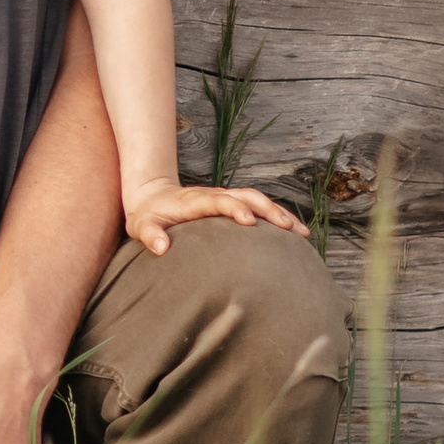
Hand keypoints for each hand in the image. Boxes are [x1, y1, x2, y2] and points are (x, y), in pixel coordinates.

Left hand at [123, 180, 306, 258]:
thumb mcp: (141, 226)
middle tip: (289, 229)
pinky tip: (295, 233)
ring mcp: (225, 199)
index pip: (219, 201)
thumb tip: (161, 247)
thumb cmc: (148, 216)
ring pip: (257, 200)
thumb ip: (149, 235)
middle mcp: (215, 196)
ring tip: (301, 233)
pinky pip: (258, 207)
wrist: (152, 197)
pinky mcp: (231, 206)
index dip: (234, 209)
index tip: (249, 222)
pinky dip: (277, 217)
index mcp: (195, 201)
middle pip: (247, 196)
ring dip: (279, 213)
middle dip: (269, 210)